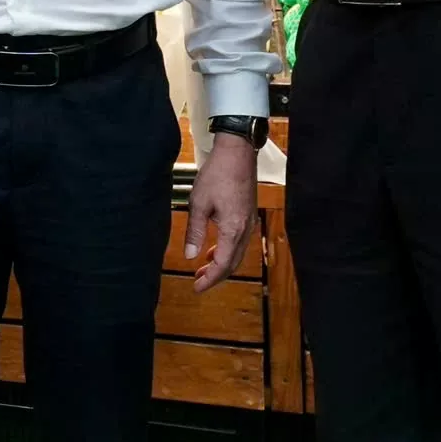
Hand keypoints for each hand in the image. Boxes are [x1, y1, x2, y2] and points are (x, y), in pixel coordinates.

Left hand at [185, 133, 257, 290]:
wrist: (237, 153)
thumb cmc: (217, 175)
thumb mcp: (198, 204)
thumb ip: (195, 232)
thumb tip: (191, 256)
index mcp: (233, 230)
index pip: (223, 265)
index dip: (210, 280)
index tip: (197, 288)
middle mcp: (245, 230)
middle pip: (233, 263)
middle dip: (216, 276)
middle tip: (198, 282)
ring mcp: (249, 223)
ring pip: (237, 253)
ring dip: (221, 264)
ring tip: (203, 269)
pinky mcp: (248, 215)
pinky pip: (240, 242)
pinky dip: (227, 251)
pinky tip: (214, 249)